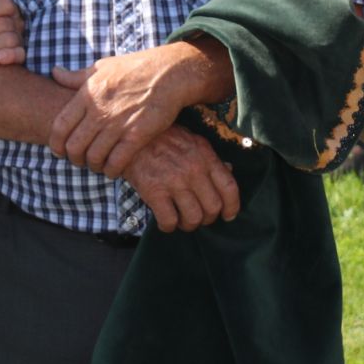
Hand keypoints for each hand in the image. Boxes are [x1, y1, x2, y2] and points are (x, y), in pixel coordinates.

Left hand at [50, 43, 217, 176]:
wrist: (169, 73)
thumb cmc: (135, 68)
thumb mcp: (102, 67)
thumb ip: (76, 77)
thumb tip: (54, 73)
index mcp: (87, 95)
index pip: (60, 126)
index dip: (56, 144)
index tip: (59, 150)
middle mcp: (99, 111)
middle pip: (74, 146)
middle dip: (74, 159)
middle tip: (81, 160)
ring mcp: (118, 124)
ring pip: (94, 157)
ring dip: (94, 166)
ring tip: (98, 164)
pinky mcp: (137, 135)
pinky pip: (117, 162)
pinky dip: (112, 170)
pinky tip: (114, 168)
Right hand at [120, 125, 239, 231]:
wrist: (131, 137)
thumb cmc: (162, 138)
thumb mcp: (191, 141)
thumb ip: (209, 158)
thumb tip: (228, 170)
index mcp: (205, 156)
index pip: (229, 187)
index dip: (232, 206)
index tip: (228, 215)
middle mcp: (193, 170)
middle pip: (212, 207)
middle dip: (207, 218)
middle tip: (199, 217)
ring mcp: (174, 182)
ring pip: (193, 218)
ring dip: (189, 224)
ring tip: (182, 220)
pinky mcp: (154, 192)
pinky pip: (169, 221)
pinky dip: (169, 226)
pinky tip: (165, 221)